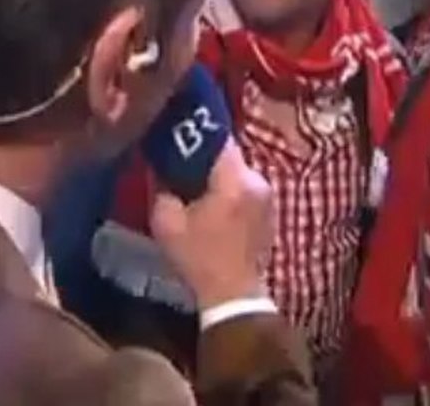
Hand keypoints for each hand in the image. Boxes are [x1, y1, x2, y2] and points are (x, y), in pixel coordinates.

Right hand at [149, 136, 272, 308]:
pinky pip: (247, 189)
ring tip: (196, 186)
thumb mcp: (167, 223)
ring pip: (238, 172)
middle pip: (229, 155)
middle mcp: (257, 180)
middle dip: (205, 157)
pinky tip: (214, 206)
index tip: (178, 135)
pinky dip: (231, 191)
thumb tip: (160, 168)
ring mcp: (268, 196)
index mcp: (234, 179)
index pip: (218, 138)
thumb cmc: (199, 257)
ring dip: (219, 176)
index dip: (196, 134)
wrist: (233, 296)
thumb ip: (162, 188)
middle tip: (181, 163)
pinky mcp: (270, 211)